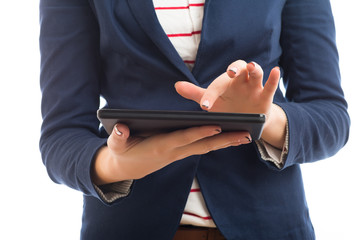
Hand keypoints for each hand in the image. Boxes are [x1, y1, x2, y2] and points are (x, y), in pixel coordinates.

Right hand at [92, 123, 251, 184]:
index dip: (199, 133)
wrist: (127, 169)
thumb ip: (117, 136)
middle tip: (246, 134)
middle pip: (202, 145)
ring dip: (226, 142)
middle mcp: (174, 152)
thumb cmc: (122, 153)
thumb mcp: (115, 145)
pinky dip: (216, 143)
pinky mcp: (180, 153)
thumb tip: (119, 127)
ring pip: (206, 147)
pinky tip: (229, 138)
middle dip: (224, 139)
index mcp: (159, 147)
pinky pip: (202, 148)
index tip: (217, 125)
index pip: (183, 138)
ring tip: (246, 136)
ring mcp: (179, 154)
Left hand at [175, 60, 286, 148]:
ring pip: (256, 73)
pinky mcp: (265, 97)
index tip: (204, 106)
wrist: (245, 119)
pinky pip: (270, 86)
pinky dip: (274, 78)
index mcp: (226, 83)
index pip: (217, 84)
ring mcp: (254, 88)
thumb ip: (195, 94)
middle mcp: (240, 82)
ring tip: (252, 67)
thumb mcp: (211, 102)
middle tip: (230, 72)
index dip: (210, 95)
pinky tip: (276, 70)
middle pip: (239, 68)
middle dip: (235, 68)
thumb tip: (176, 85)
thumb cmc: (226, 107)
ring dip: (254, 69)